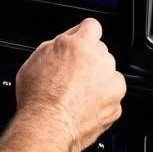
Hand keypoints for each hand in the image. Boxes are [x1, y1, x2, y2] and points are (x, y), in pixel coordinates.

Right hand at [14, 18, 125, 151]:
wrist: (47, 126)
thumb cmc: (38, 96)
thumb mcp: (36, 57)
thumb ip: (56, 45)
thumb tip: (64, 43)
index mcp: (81, 44)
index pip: (92, 26)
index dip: (83, 33)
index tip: (80, 41)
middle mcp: (101, 60)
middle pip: (99, 52)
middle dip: (88, 60)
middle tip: (69, 74)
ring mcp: (111, 83)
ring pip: (108, 74)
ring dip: (97, 80)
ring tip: (75, 94)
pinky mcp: (116, 105)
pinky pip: (111, 98)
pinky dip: (101, 101)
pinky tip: (82, 107)